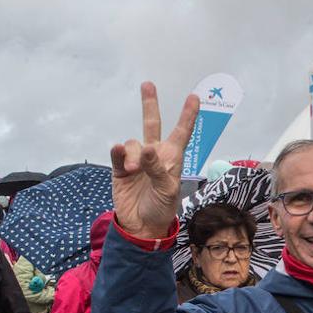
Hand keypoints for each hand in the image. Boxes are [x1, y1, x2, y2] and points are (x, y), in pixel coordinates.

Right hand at [110, 83, 200, 238]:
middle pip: (152, 125)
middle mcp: (154, 155)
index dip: (188, 116)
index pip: (181, 133)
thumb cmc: (161, 208)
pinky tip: (117, 150)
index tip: (194, 97)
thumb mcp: (167, 190)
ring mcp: (136, 160)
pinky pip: (118, 154)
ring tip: (133, 169)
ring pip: (133, 144)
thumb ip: (158, 168)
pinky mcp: (120, 168)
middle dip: (150, 105)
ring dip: (133, 154)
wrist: (141, 226)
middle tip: (147, 85)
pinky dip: (118, 151)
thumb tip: (146, 148)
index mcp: (172, 159)